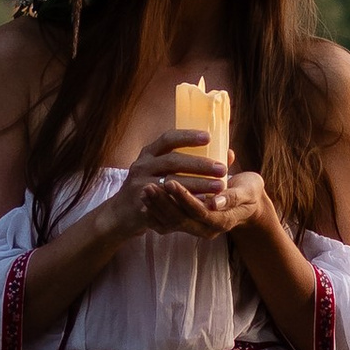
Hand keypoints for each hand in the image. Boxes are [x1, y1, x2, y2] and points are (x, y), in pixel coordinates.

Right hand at [117, 127, 231, 232]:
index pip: (167, 139)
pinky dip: (186, 203)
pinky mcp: (141, 205)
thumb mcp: (161, 169)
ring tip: (219, 186)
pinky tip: (204, 204)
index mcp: (149, 153)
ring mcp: (140, 185)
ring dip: (197, 184)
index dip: (187, 137)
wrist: (121, 213)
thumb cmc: (150, 187)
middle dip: (200, 164)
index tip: (208, 136)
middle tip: (222, 169)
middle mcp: (142, 166)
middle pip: (173, 161)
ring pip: (171, 183)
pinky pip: (167, 203)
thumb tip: (228, 154)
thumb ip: (189, 162)